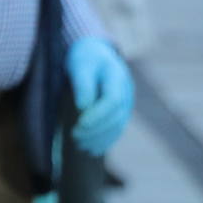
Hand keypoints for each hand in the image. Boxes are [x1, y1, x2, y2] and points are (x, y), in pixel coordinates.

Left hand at [66, 38, 134, 155]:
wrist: (96, 53)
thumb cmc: (85, 58)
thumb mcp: (80, 65)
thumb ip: (83, 83)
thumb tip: (82, 107)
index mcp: (117, 77)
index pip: (112, 100)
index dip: (98, 115)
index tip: (80, 124)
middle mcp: (126, 91)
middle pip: (115, 116)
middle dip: (96, 129)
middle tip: (75, 137)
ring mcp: (127, 102)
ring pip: (117, 125)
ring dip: (100, 138)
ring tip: (80, 146)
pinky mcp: (121, 110)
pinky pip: (117, 128)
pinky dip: (106, 140)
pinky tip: (92, 150)